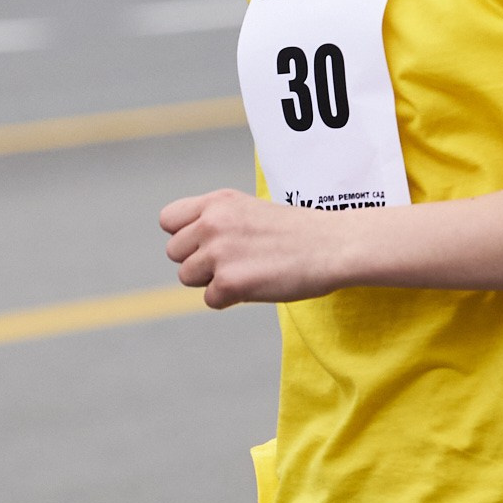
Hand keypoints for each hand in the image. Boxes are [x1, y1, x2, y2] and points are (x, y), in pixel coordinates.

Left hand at [160, 188, 348, 307]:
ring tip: (247, 271)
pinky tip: (257, 285)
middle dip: (198, 262)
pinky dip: (230, 299)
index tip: (205, 243)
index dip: (184, 236)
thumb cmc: (297, 232)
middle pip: (175, 253)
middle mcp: (212, 223)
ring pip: (187, 277)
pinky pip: (210, 300)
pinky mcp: (230, 283)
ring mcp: (219, 253)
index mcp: (217, 202)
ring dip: (212, 281)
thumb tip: (188, 247)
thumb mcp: (249, 210)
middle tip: (235, 261)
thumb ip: (217, 221)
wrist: (334, 246)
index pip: (168, 220)